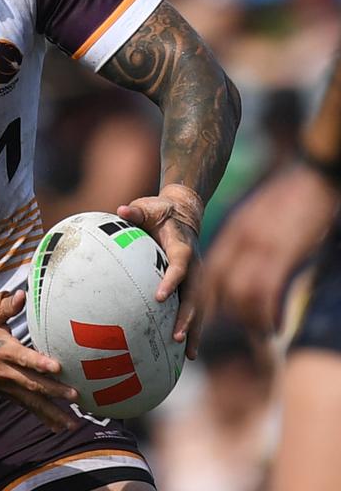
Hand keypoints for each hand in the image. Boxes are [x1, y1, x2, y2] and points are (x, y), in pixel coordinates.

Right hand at [0, 291, 79, 431]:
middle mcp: (4, 370)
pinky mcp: (4, 391)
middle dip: (54, 391)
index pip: (23, 358)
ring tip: (72, 424)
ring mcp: (4, 384)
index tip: (58, 367)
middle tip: (76, 395)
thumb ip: (6, 305)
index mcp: (2, 349)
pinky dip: (41, 416)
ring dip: (52, 412)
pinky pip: (24, 405)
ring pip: (30, 401)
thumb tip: (22, 295)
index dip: (40, 363)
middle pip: (32, 384)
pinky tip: (56, 426)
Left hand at [117, 188, 202, 358]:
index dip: (172, 281)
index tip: (160, 297)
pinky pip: (193, 308)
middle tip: (176, 337)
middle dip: (187, 317)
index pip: (179, 267)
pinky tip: (185, 351)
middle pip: (194, 295)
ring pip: (197, 307)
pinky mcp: (193, 284)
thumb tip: (121, 210)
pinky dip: (191, 328)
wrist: (184, 212)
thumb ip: (135, 212)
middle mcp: (194, 266)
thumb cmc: (159, 211)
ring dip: (193, 330)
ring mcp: (196, 277)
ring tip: (187, 355)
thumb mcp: (147, 207)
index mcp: (183, 248)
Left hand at [204, 164, 337, 333]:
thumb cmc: (290, 196)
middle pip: (214, 285)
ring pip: (238, 293)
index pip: (207, 271)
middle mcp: (240, 242)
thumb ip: (246, 239)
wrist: (312, 175)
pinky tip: (274, 327)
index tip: (197, 318)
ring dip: (246, 318)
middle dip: (211, 313)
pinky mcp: (282, 253)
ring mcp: (260, 248)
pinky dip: (268, 314)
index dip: (200, 297)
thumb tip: (242, 262)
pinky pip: (266, 291)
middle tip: (217, 334)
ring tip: (256, 333)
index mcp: (233, 234)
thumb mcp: (258, 217)